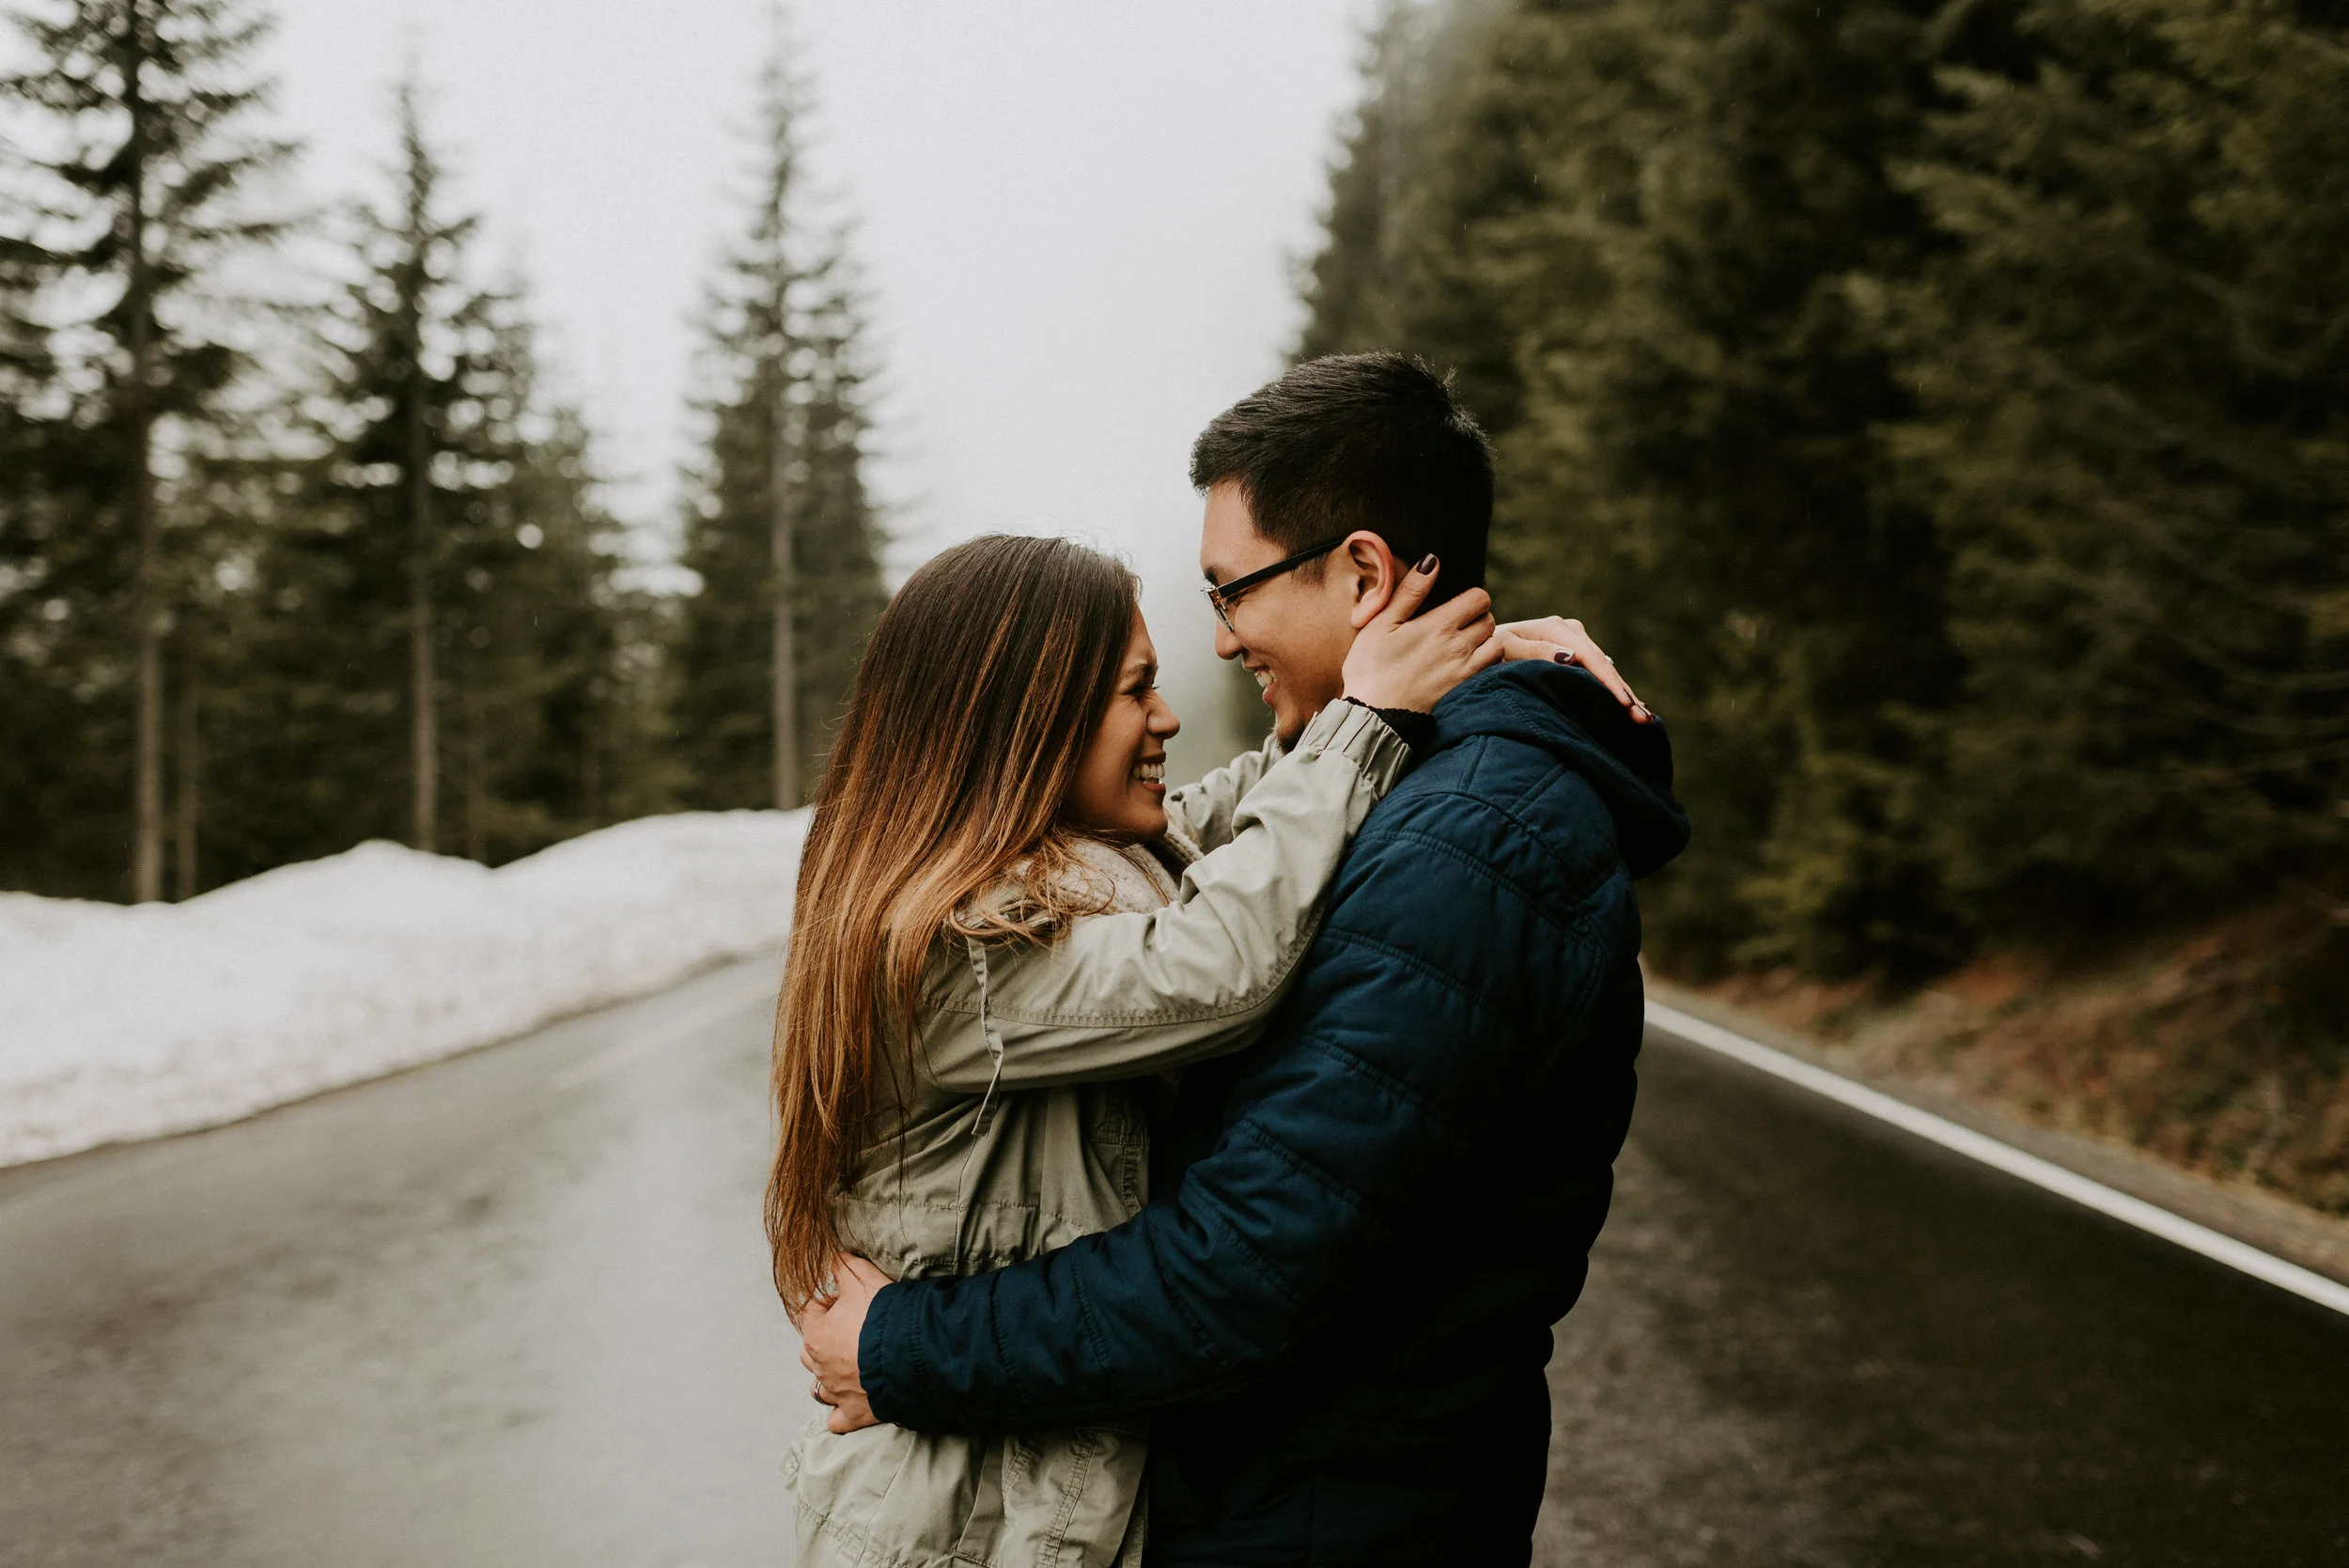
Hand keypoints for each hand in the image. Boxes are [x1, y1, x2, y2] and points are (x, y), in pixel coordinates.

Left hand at [800, 1253, 891, 1433]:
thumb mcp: (862, 1277)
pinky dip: (840, 1413)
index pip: (811, 1311)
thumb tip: (832, 1256)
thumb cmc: (885, 1314)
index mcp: (816, 1335)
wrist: (912, 1352)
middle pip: (811, 1350)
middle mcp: (820, 1367)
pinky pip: (837, 1420)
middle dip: (827, 1337)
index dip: (832, 1300)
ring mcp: (837, 1393)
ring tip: (850, 1365)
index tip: (853, 1298)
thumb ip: (842, 1264)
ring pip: (819, 1387)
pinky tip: (851, 1402)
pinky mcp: (856, 1413)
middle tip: (855, 1327)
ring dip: (829, 1376)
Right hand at [1341, 555, 1502, 712]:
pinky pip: (1493, 669)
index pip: (1479, 598)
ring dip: (1485, 641)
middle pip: (1489, 619)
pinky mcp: (1466, 691)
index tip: (1455, 606)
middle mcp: (1459, 646)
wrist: (1374, 717)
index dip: (1470, 598)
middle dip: (1476, 618)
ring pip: (1496, 644)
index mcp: (1439, 625)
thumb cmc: (1370, 667)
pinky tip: (1466, 667)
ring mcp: (1466, 671)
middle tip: (1455, 626)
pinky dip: (1486, 663)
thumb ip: (1410, 591)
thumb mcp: (1382, 623)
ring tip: (1463, 646)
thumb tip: (1432, 561)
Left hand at [1499, 616, 1652, 723]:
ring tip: (1645, 719)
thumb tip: (1570, 656)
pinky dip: (1612, 690)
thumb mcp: (1502, 651)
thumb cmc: (1485, 653)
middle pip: (1603, 664)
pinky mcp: (1574, 653)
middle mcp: (1568, 630)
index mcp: (1553, 628)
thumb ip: (1532, 651)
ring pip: (1605, 669)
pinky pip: (1597, 673)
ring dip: (1624, 694)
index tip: (1624, 705)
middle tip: (1644, 719)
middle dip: (1624, 692)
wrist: (1477, 650)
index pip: (1590, 657)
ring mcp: (1573, 641)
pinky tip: (1630, 707)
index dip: (1609, 682)